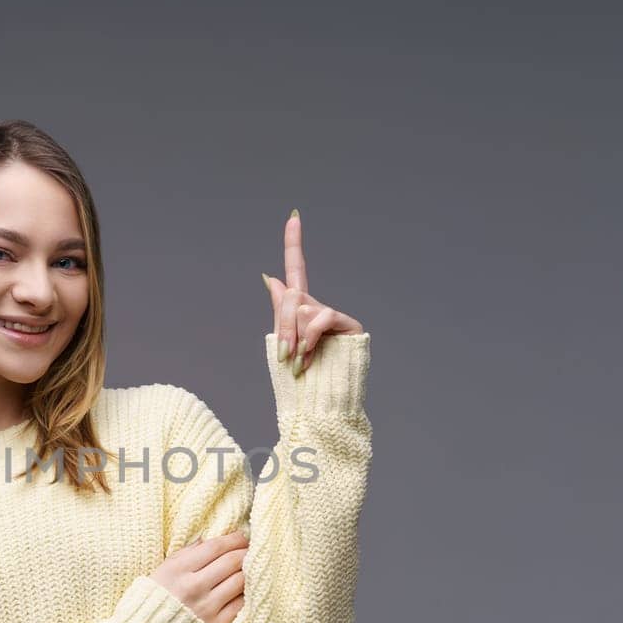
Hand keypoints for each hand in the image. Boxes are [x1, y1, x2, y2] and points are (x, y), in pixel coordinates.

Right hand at [150, 529, 249, 622]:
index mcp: (178, 570)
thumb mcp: (161, 572)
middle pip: (231, 561)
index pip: (214, 547)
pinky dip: (244, 594)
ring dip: (248, 571)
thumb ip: (184, 554)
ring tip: (250, 567)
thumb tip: (206, 540)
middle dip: (245, 551)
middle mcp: (193, 586)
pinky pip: (240, 604)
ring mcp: (207, 607)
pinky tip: (243, 589)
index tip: (242, 536)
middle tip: (251, 549)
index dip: (233, 539)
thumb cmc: (152, 603)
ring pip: (240, 581)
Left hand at [261, 208, 365, 375]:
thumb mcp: (281, 344)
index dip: (294, 244)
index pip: (296, 270)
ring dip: (295, 338)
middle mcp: (318, 309)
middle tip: (285, 356)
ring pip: (303, 308)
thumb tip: (272, 277)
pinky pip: (321, 317)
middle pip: (293, 297)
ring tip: (299, 363)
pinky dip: (310, 337)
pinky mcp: (350, 325)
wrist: (320, 406)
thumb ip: (280, 311)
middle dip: (284, 326)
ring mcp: (335, 317)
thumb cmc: (299, 384)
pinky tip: (308, 356)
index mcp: (300, 312)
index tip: (293, 216)